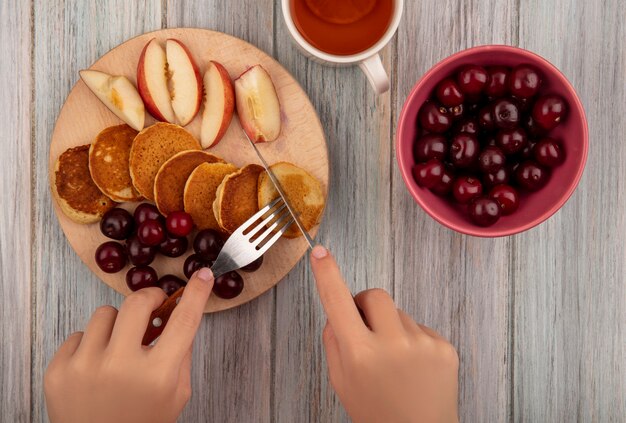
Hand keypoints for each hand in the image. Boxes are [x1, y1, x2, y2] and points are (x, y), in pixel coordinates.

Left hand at [44, 268, 213, 422]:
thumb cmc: (142, 422)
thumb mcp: (176, 395)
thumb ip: (180, 356)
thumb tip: (178, 314)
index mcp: (157, 375)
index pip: (184, 321)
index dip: (196, 293)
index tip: (203, 276)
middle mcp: (121, 367)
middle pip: (137, 303)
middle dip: (149, 298)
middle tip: (153, 306)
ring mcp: (85, 368)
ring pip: (104, 313)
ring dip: (117, 324)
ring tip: (118, 348)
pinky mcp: (59, 371)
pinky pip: (78, 335)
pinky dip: (90, 345)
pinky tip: (95, 367)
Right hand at [310, 246, 458, 422]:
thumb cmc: (378, 415)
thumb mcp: (342, 382)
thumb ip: (335, 343)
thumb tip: (338, 313)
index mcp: (360, 354)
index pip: (337, 302)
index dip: (327, 274)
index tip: (320, 253)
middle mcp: (392, 344)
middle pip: (374, 296)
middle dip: (365, 306)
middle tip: (365, 333)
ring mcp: (422, 344)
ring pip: (398, 313)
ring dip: (392, 328)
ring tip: (395, 363)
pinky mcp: (444, 347)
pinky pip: (420, 327)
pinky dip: (413, 341)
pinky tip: (413, 368)